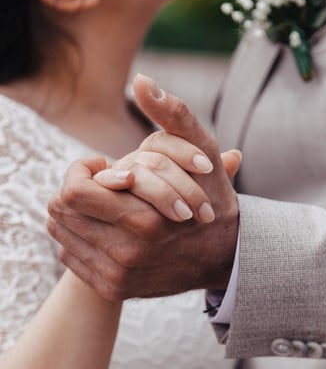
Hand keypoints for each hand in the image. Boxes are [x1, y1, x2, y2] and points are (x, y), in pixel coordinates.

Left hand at [48, 74, 239, 300]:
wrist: (222, 257)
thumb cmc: (210, 198)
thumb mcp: (201, 153)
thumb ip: (173, 114)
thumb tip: (142, 80)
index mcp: (144, 219)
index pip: (72, 191)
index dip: (81, 171)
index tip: (105, 167)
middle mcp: (126, 253)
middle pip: (59, 211)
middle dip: (75, 189)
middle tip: (102, 184)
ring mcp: (117, 275)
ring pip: (60, 233)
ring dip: (75, 212)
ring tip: (104, 204)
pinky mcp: (112, 288)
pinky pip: (69, 257)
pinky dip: (79, 237)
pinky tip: (104, 229)